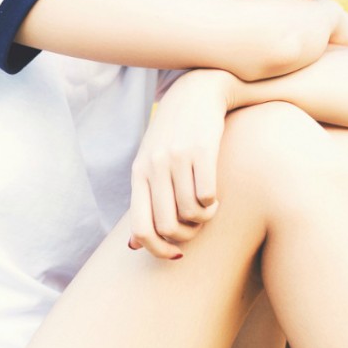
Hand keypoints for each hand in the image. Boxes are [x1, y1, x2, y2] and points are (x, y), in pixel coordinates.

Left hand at [128, 73, 226, 259]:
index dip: (158, 251)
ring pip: (191, 214)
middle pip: (168, 227)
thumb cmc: (173, 135)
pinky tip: (215, 195)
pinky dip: (214, 204)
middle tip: (196, 225)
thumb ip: (143, 203)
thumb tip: (133, 245)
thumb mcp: (150, 164)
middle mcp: (153, 167)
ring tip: (208, 207)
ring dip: (204, 219)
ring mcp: (176, 158)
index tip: (176, 254)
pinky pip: (208, 196)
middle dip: (187, 235)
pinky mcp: (201, 149)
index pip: (141, 228)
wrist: (196, 92)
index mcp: (138, 174)